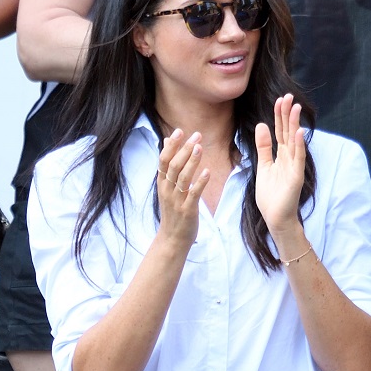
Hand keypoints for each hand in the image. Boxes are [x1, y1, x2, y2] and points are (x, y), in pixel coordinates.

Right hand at [156, 129, 205, 251]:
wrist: (172, 239)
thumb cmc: (173, 212)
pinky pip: (193, 194)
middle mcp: (167, 190)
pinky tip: (207, 172)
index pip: (163, 160)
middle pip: (174, 166)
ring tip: (200, 147)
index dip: (171, 145)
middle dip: (184, 149)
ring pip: (183, 178)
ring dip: (191, 162)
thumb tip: (166, 141)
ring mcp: (177, 201)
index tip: (179, 131)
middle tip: (196, 135)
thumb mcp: (167, 188)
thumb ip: (168, 166)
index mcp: (162, 184)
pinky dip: (200, 182)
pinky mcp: (187, 210)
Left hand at [255, 94, 306, 247]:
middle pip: (287, 132)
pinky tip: (298, 132)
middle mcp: (289, 158)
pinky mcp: (296, 177)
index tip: (279, 100)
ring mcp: (294, 167)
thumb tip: (262, 125)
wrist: (276, 218)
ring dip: (294, 124)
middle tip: (288, 96)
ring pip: (294, 141)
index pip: (280, 131)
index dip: (279, 115)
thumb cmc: (270, 196)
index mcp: (281, 155)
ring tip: (294, 107)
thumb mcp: (263, 166)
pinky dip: (298, 145)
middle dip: (287, 114)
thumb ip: (263, 147)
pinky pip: (297, 158)